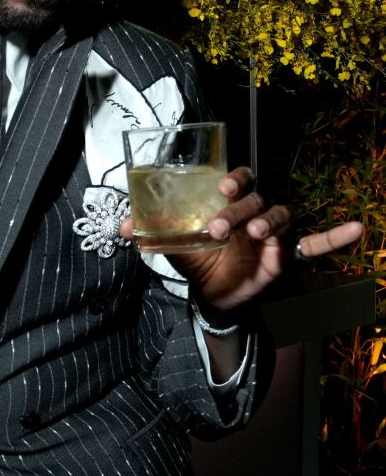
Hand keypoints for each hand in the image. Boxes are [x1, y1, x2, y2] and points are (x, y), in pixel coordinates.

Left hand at [122, 166, 362, 313]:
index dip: (235, 178)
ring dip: (268, 222)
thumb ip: (147, 232)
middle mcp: (253, 211)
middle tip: (219, 228)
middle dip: (240, 209)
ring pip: (280, 215)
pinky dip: (336, 236)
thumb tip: (119, 228)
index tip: (222, 187)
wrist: (211, 296)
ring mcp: (272, 233)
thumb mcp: (169, 245)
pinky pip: (316, 244)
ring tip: (253, 234)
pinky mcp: (285, 255)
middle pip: (257, 199)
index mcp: (228, 203)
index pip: (240, 179)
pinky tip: (357, 229)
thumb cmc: (196, 259)